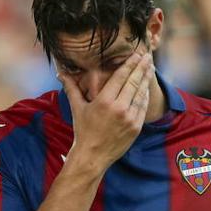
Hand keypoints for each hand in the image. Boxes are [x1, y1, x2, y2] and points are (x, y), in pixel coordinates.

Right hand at [60, 51, 152, 167]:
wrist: (92, 156)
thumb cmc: (83, 131)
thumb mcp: (77, 108)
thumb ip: (71, 88)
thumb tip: (60, 73)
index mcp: (104, 101)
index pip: (121, 77)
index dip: (130, 64)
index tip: (137, 54)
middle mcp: (119, 108)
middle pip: (134, 82)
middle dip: (142, 67)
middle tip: (148, 56)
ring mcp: (130, 118)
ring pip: (141, 94)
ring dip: (146, 79)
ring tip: (150, 68)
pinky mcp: (136, 127)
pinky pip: (143, 107)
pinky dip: (146, 96)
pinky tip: (146, 88)